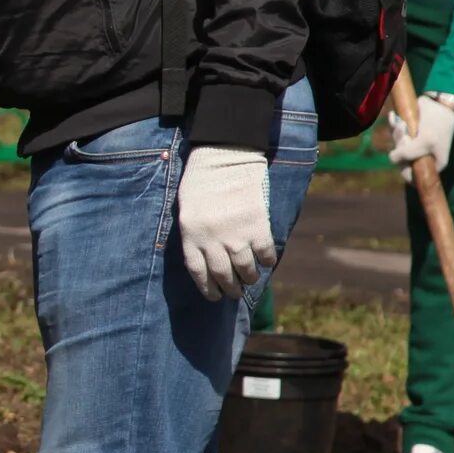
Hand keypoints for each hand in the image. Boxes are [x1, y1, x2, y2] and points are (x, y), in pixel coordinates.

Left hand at [176, 147, 274, 302]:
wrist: (224, 156)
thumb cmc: (201, 180)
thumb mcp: (186, 209)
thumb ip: (194, 233)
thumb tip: (207, 258)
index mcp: (190, 235)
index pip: (198, 272)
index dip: (207, 288)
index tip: (214, 296)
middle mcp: (212, 240)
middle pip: (223, 275)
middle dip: (230, 288)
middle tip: (235, 293)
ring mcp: (235, 234)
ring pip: (245, 268)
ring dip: (249, 278)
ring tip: (251, 280)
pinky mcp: (257, 225)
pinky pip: (264, 252)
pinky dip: (267, 261)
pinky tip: (266, 262)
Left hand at [388, 91, 453, 169]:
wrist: (440, 103)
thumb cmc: (437, 125)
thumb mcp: (424, 142)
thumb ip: (407, 154)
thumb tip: (392, 158)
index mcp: (433, 165)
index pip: (414, 178)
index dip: (405, 170)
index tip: (404, 160)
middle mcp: (424, 157)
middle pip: (402, 161)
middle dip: (401, 147)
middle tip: (407, 135)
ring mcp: (416, 146)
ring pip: (398, 147)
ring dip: (397, 134)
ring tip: (403, 124)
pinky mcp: (409, 134)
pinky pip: (396, 134)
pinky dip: (394, 125)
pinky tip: (393, 117)